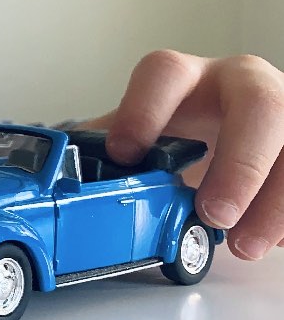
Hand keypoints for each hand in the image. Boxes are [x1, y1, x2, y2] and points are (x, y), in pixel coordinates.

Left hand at [77, 50, 283, 260]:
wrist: (232, 144)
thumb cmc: (181, 136)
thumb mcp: (143, 140)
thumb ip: (104, 151)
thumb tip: (57, 176)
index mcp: (188, 79)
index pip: (165, 72)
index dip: (143, 109)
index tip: (122, 154)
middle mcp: (242, 85)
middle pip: (259, 105)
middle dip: (240, 164)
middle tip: (215, 215)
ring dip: (276, 201)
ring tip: (245, 247)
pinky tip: (274, 241)